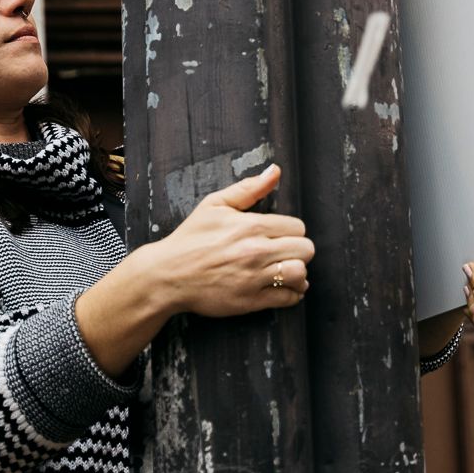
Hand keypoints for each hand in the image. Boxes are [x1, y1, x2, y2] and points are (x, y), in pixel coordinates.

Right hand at [144, 163, 313, 317]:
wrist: (167, 275)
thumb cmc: (190, 238)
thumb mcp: (214, 205)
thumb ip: (249, 188)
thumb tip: (275, 171)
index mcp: (251, 226)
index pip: (298, 227)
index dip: (292, 231)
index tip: (280, 235)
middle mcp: (256, 252)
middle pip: (305, 249)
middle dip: (298, 250)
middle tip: (284, 252)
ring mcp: (254, 278)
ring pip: (300, 273)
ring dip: (297, 272)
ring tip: (285, 269)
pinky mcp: (250, 301)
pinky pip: (288, 298)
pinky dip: (292, 293)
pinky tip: (283, 287)